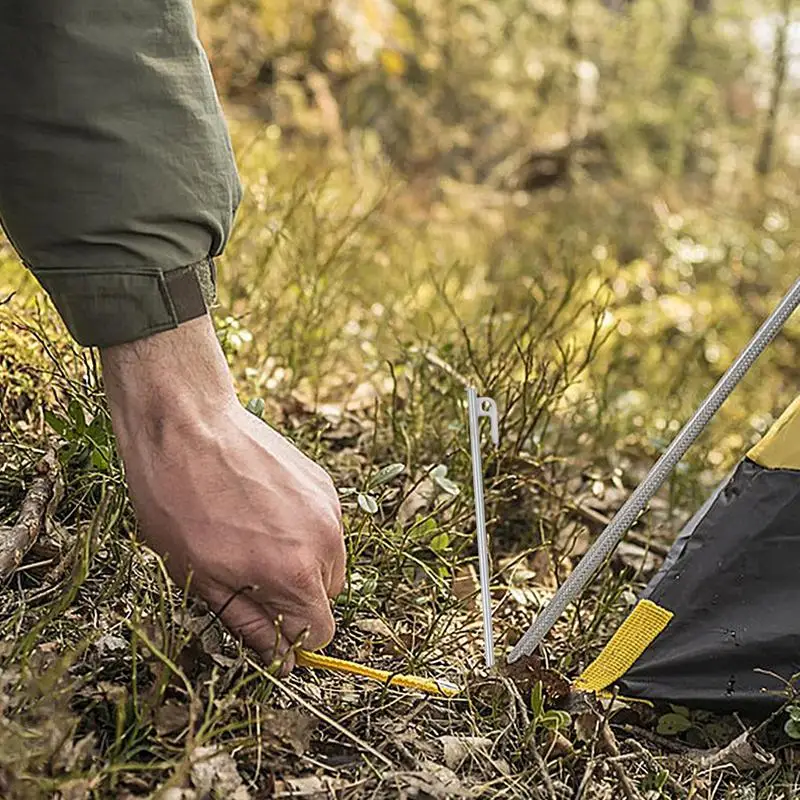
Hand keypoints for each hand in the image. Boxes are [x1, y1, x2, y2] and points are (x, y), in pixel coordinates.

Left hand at [101, 316, 345, 669]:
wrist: (188, 425)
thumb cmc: (180, 501)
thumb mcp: (200, 577)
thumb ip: (249, 622)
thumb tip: (278, 656)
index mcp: (295, 573)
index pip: (321, 633)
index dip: (293, 640)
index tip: (268, 628)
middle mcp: (324, 541)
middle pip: (328, 597)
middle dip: (296, 600)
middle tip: (251, 579)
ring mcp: (327, 508)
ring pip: (330, 560)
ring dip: (303, 565)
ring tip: (256, 540)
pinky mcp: (323, 483)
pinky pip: (324, 526)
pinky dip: (303, 532)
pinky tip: (263, 512)